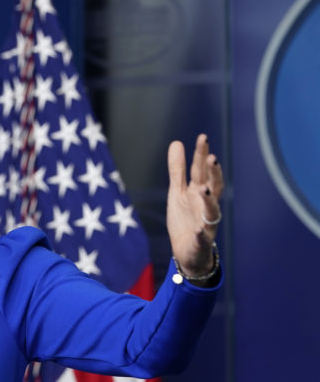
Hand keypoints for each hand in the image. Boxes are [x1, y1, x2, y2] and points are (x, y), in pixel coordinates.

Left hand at [166, 134, 223, 277]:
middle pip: (213, 187)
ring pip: (212, 210)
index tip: (202, 138)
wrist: (188, 252)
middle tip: (212, 158)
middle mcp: (207, 206)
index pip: (202, 171)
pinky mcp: (201, 241)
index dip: (202, 155)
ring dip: (209, 200)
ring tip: (204, 188)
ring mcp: (206, 223)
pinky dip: (202, 234)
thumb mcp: (177, 192)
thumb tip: (176, 142)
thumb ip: (177, 170)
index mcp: (199, 192)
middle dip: (213, 174)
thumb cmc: (185, 219)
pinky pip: (203, 238)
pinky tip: (199, 230)